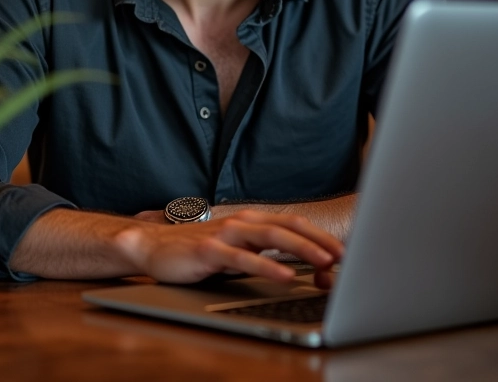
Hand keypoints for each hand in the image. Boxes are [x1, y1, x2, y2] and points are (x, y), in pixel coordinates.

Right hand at [116, 209, 342, 285]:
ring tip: (325, 262)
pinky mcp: (211, 250)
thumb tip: (295, 264)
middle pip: (288, 227)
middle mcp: (242, 222)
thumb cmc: (198, 250)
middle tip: (343, 256)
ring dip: (302, 249)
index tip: (342, 249)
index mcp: (251, 221)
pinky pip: (244, 259)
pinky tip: (285, 276)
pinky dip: (268, 267)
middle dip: (319, 241)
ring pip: (271, 237)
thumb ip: (260, 252)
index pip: (292, 223)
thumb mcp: (235, 249)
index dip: (319, 235)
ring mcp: (227, 234)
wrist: (154, 246)